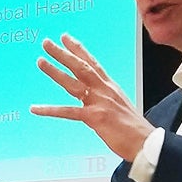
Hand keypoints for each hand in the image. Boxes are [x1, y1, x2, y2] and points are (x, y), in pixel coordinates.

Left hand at [31, 34, 153, 161]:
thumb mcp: (120, 106)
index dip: (78, 49)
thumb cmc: (133, 129)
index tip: (66, 38)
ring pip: (73, 82)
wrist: (146, 142)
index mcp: (110, 87)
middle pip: (80, 66)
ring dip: (55, 71)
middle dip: (63, 53)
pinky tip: (35, 109)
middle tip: (46, 43)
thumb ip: (106, 99)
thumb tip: (97, 99)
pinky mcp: (94, 117)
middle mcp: (104, 90)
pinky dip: (50, 110)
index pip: (92, 63)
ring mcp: (99, 102)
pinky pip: (67, 112)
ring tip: (40, 61)